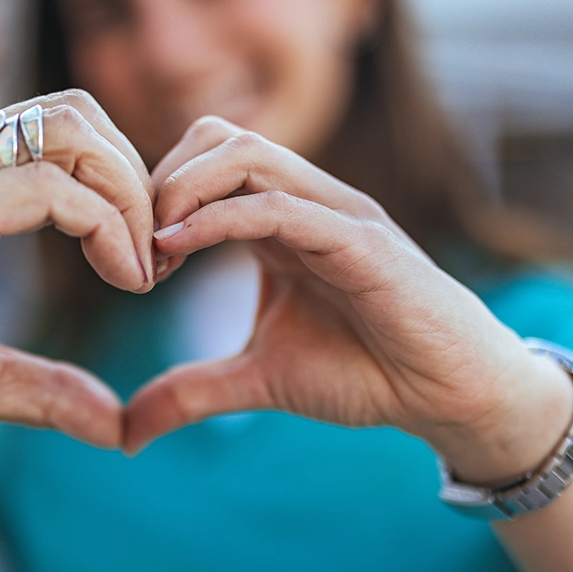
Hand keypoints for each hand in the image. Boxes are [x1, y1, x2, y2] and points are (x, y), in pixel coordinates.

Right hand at [0, 90, 153, 451]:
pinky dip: (100, 224)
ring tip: (140, 270)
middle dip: (137, 179)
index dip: (123, 187)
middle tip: (153, 258)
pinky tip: (118, 277)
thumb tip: (113, 421)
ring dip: (129, 196)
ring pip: (69, 134)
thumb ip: (38, 388)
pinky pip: (38, 191)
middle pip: (79, 116)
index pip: (65, 136)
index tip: (142, 262)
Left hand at [126, 117, 572, 482]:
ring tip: (155, 245)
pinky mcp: (362, 241)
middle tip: (135, 242)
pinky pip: (280, 206)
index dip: (154, 195)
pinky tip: (177, 248)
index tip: (129, 255)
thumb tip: (127, 434)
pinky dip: (220, 219)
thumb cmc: (363, 371)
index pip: (204, 160)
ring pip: (247, 154)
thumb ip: (192, 393)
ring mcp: (334, 214)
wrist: (445, 394)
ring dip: (183, 189)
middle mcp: (305, 202)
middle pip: (218, 137)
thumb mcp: (258, 379)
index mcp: (278, 219)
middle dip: (161, 179)